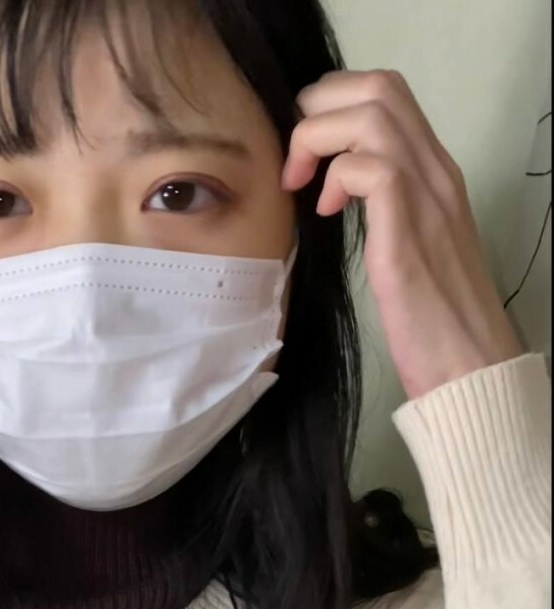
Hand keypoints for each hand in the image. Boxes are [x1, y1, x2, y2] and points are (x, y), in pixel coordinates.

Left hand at [282, 69, 522, 399]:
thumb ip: (383, 205)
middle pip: (378, 88)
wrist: (468, 361)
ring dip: (320, 141)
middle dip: (319, 111)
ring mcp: (427, 198)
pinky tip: (329, 213)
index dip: (333, 106)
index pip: (387, 94)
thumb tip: (335, 187)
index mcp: (434, 173)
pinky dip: (336, 179)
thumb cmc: (431, 312)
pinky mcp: (407, 233)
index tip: (308, 157)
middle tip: (298, 164)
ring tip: (305, 186)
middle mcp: (436, 173)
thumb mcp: (406, 242)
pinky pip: (370, 168)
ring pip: (371, 116)